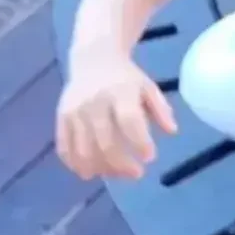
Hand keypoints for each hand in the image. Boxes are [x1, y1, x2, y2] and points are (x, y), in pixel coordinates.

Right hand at [56, 55, 177, 179]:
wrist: (93, 59)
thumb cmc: (126, 78)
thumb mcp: (148, 87)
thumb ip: (161, 109)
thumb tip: (172, 131)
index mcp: (120, 92)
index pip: (129, 120)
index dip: (140, 142)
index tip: (150, 157)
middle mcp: (94, 102)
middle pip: (105, 142)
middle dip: (122, 164)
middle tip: (136, 174)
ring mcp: (75, 111)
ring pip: (84, 151)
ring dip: (101, 169)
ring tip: (116, 174)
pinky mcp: (61, 117)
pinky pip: (65, 148)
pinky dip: (76, 165)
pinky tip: (90, 171)